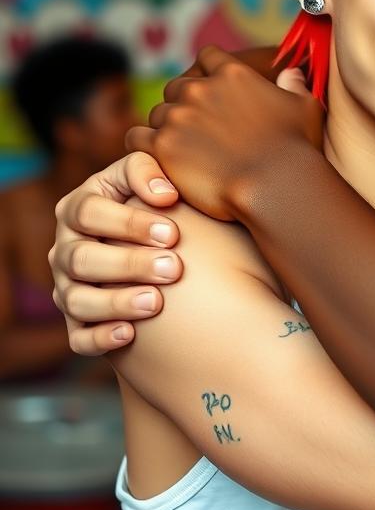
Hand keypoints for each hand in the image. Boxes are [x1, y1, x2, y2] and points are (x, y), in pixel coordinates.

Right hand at [49, 152, 183, 355]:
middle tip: (173, 268)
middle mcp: (67, 249)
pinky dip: (100, 338)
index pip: (88, 212)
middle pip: (82, 258)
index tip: (173, 233)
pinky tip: (129, 335)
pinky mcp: (79, 323)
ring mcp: (69, 288)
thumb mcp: (149, 179)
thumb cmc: (158, 208)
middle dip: (128, 264)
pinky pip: (79, 338)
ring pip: (78, 300)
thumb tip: (164, 194)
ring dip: (116, 303)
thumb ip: (149, 171)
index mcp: (78, 209)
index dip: (128, 222)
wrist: (164, 249)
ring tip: (156, 303)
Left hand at [127, 46, 323, 221]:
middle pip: (178, 86)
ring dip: (167, 127)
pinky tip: (156, 157)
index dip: (207, 72)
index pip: (207, 56)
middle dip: (185, 103)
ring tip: (181, 148)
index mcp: (232, 74)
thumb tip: (291, 72)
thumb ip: (294, 85)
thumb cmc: (296, 150)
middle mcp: (200, 89)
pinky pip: (136, 138)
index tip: (212, 90)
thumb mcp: (306, 108)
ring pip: (158, 113)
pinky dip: (144, 146)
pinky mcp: (161, 146)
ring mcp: (177, 117)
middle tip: (197, 128)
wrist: (275, 186)